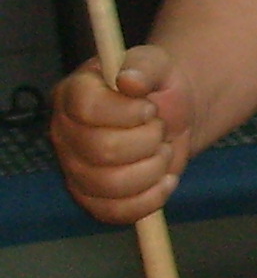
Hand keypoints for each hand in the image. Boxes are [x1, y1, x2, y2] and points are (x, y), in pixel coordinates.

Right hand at [51, 47, 195, 224]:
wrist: (171, 117)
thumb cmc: (156, 88)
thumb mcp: (157, 65)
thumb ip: (144, 66)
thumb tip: (129, 80)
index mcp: (73, 95)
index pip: (87, 109)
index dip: (127, 112)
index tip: (149, 108)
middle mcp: (65, 133)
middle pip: (103, 150)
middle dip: (147, 140)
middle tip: (159, 129)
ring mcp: (74, 169)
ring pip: (111, 184)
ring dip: (153, 168)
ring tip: (162, 151)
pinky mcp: (93, 198)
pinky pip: (117, 212)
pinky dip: (151, 199)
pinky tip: (165, 179)